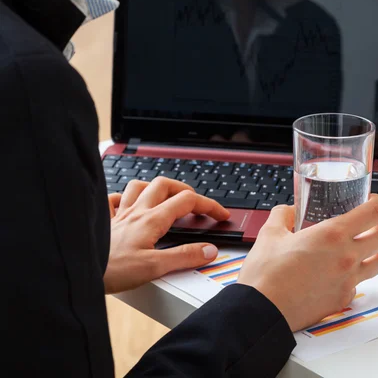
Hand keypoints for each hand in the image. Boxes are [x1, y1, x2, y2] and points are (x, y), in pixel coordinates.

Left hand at [104, 178, 229, 293]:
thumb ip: (184, 257)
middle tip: (195, 204)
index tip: (221, 215)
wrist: (77, 271)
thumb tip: (209, 250)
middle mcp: (136, 212)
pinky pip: (113, 200)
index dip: (209, 205)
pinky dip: (123, 198)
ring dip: (155, 188)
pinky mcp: (103, 222)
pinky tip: (127, 206)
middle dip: (184, 190)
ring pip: (139, 186)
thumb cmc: (111, 271)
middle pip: (165, 185)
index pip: (188, 201)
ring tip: (164, 199)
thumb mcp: (155, 268)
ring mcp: (118, 214)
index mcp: (152, 220)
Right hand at [237, 195, 377, 331]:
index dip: (376, 203)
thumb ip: (284, 215)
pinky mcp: (342, 299)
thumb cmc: (265, 273)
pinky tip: (335, 275)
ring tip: (355, 252)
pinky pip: (358, 285)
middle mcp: (347, 256)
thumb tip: (290, 211)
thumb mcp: (270, 233)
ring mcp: (348, 280)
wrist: (262, 310)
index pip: (375, 212)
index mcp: (332, 234)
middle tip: (362, 227)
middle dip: (376, 228)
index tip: (370, 202)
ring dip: (371, 254)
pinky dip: (351, 278)